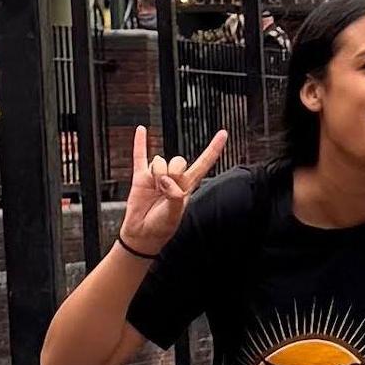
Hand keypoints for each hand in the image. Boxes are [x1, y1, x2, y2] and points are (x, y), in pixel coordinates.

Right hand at [118, 123, 225, 257]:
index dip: (214, 149)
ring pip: (159, 161)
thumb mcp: (175, 213)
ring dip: (156, 174)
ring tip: (154, 190)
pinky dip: (140, 143)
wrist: (142, 234)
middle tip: (166, 189)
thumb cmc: (162, 226)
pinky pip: (140, 156)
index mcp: (188, 185)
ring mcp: (157, 176)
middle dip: (172, 172)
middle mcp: (174, 178)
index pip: (204, 163)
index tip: (223, 133)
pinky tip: (141, 130)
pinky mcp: (141, 177)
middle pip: (178, 160)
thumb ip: (174, 195)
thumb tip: (164, 179)